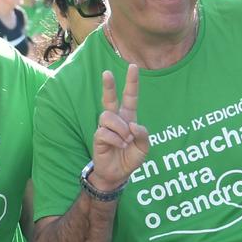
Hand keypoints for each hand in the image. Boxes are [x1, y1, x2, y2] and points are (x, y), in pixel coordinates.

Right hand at [91, 66, 150, 191]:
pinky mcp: (98, 136)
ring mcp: (105, 127)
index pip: (130, 97)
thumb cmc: (130, 158)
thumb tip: (133, 125)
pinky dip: (116, 139)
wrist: (118, 174)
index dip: (132, 83)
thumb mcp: (144, 148)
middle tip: (107, 73)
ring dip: (121, 129)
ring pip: (109, 116)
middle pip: (110, 99)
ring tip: (126, 140)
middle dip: (108, 86)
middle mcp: (116, 120)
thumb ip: (143, 135)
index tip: (133, 67)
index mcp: (128, 118)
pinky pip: (105, 132)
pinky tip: (119, 146)